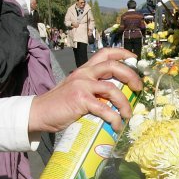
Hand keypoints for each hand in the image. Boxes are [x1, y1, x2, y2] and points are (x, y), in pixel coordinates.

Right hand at [28, 48, 142, 133]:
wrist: (39, 113)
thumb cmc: (59, 105)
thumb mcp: (76, 89)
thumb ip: (92, 89)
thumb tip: (114, 98)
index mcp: (84, 70)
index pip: (105, 53)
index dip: (122, 54)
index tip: (134, 60)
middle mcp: (84, 73)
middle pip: (113, 66)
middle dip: (131, 76)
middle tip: (138, 88)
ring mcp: (82, 86)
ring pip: (112, 89)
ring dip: (125, 103)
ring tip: (128, 114)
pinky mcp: (80, 100)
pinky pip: (104, 109)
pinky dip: (114, 118)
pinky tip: (116, 125)